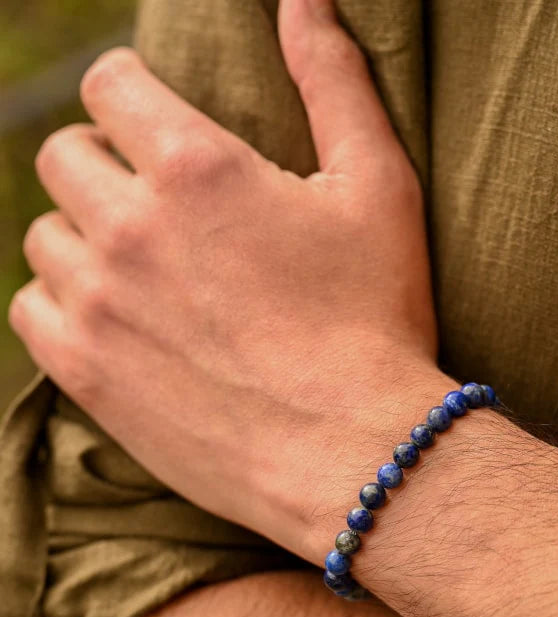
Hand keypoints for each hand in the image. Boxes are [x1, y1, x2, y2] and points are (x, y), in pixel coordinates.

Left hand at [9, 0, 443, 562]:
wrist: (353, 449)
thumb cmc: (376, 318)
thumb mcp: (378, 190)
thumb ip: (334, 83)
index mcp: (195, 168)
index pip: (110, 87)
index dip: (132, 96)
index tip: (155, 122)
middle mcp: (128, 227)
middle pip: (65, 157)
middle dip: (106, 164)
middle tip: (159, 204)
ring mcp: (98, 305)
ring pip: (46, 235)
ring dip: (86, 237)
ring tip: (144, 268)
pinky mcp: (87, 374)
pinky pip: (34, 310)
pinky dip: (66, 304)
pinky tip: (118, 320)